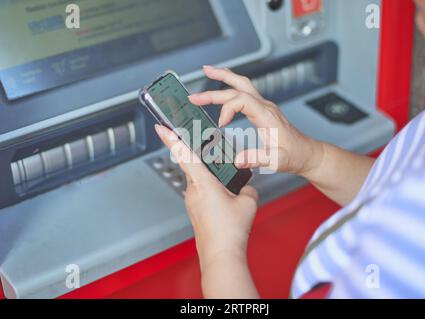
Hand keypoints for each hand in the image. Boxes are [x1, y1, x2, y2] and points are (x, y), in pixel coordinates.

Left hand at [155, 124, 258, 271]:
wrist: (221, 255)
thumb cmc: (230, 231)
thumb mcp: (248, 203)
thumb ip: (247, 188)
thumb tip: (245, 188)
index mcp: (203, 183)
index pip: (184, 154)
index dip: (171, 139)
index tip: (161, 127)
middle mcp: (193, 191)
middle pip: (195, 166)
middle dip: (205, 160)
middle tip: (213, 155)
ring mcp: (192, 202)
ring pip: (200, 181)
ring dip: (212, 179)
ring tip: (229, 189)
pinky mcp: (195, 210)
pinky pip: (202, 193)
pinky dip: (212, 191)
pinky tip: (226, 201)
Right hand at [188, 65, 323, 174]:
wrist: (306, 153)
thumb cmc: (294, 155)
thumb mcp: (277, 161)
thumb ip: (257, 158)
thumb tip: (238, 159)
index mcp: (267, 116)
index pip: (242, 101)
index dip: (227, 109)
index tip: (220, 124)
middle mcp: (265, 107)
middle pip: (238, 88)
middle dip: (215, 88)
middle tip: (195, 94)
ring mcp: (264, 106)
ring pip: (242, 84)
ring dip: (224, 76)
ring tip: (207, 70)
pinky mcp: (262, 109)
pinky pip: (245, 91)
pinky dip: (231, 84)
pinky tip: (223, 86)